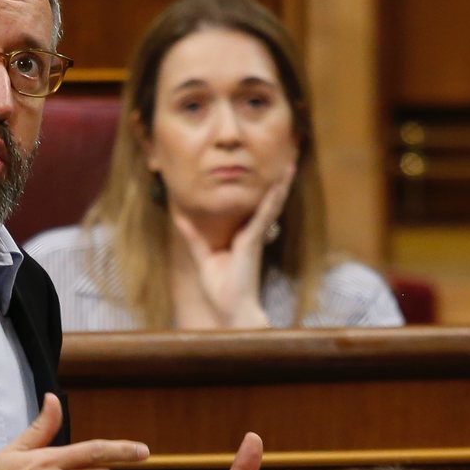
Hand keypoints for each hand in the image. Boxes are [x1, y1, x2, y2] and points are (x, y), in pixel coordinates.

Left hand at [172, 170, 293, 328]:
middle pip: (267, 202)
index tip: (265, 172)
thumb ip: (193, 237)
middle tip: (287, 160)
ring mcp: (255, 236)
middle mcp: (252, 234)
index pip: (253, 208)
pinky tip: (278, 185)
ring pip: (270, 205)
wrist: (230, 308)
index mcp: (243, 237)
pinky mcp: (253, 241)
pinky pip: (263, 216)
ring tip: (290, 164)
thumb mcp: (203, 256)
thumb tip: (179, 218)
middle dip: (276, 182)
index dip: (261, 191)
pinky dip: (271, 200)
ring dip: (281, 184)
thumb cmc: (221, 289)